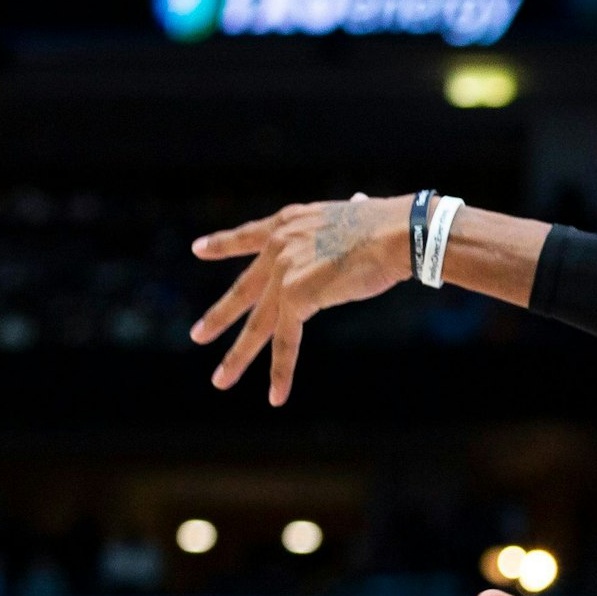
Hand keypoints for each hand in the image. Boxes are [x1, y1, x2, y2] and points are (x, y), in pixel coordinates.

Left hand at [190, 193, 414, 404]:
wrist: (398, 233)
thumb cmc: (390, 224)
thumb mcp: (356, 212)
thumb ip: (349, 214)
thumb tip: (359, 201)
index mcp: (291, 222)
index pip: (248, 236)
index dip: (223, 244)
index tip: (199, 249)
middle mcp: (279, 245)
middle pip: (245, 289)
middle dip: (220, 316)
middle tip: (198, 335)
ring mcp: (284, 271)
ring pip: (258, 324)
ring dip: (239, 356)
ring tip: (221, 380)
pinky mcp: (296, 296)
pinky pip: (286, 341)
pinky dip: (281, 370)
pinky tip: (276, 394)